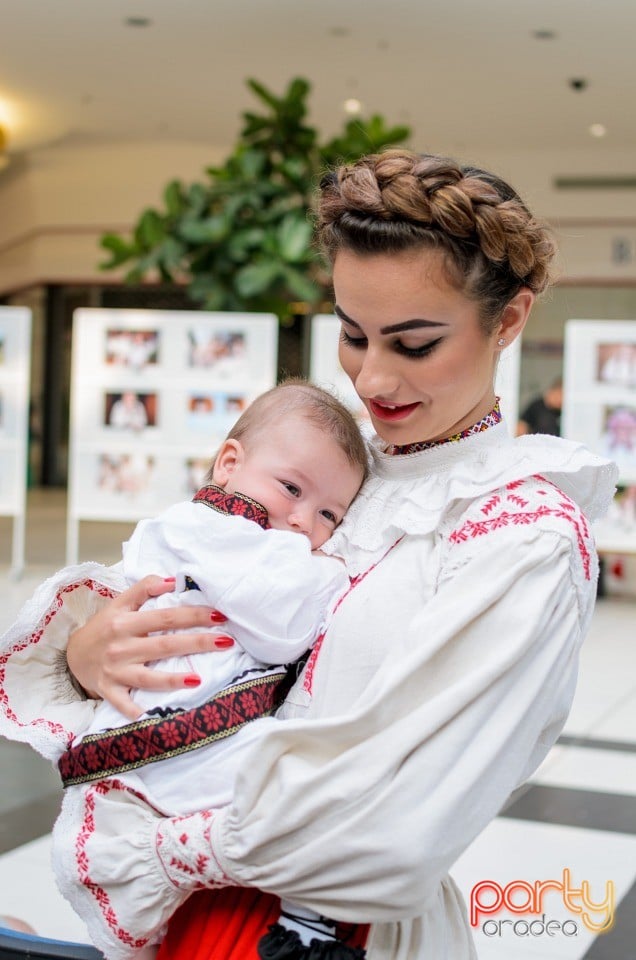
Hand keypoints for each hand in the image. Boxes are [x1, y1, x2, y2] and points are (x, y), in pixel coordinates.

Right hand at [67, 575, 233, 720]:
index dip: (194, 615)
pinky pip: (123, 704)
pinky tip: (153, 717)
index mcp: (125, 622)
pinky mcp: (109, 691)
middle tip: (226, 641)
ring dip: (172, 680)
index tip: (220, 615)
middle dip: (197, 643)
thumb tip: (172, 580)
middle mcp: (121, 646)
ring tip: (197, 680)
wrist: (72, 655)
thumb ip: (144, 588)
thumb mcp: (119, 603)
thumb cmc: (104, 627)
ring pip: (147, 677)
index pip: (166, 617)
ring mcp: (115, 671)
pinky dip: (135, 711)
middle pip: (164, 645)